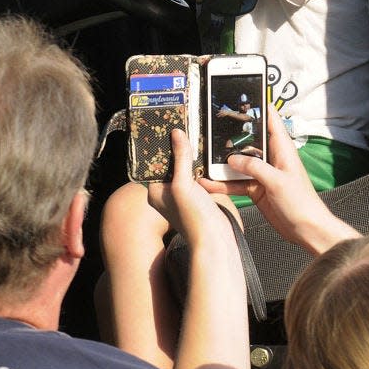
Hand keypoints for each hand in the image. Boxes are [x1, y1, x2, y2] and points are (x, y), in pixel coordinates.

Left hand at [147, 129, 234, 247]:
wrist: (215, 239)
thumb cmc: (193, 218)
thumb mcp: (183, 184)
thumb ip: (180, 158)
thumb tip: (176, 134)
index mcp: (155, 192)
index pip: (153, 164)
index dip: (160, 148)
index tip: (166, 130)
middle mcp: (166, 194)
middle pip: (169, 165)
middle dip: (176, 150)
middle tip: (183, 129)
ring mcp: (182, 196)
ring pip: (183, 170)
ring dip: (189, 157)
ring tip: (194, 138)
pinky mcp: (196, 197)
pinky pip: (195, 176)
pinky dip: (199, 166)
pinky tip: (205, 157)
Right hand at [200, 105, 357, 253]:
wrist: (306, 230)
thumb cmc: (301, 203)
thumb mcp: (278, 181)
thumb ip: (255, 167)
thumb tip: (233, 158)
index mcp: (282, 149)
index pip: (270, 121)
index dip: (258, 107)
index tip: (242, 96)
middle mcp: (271, 158)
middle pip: (248, 140)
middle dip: (231, 135)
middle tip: (210, 128)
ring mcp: (262, 174)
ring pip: (238, 162)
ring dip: (223, 162)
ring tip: (203, 157)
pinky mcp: (256, 188)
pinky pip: (236, 182)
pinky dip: (223, 183)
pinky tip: (209, 184)